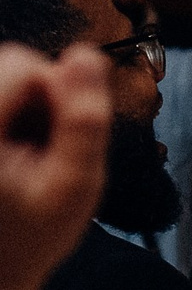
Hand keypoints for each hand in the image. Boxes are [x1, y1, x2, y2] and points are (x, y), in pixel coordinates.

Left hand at [0, 44, 110, 289]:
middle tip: (48, 152)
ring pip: (6, 78)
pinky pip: (5, 98)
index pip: (19, 63)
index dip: (57, 90)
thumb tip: (86, 55)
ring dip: (28, 108)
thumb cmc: (34, 234)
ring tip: (30, 155)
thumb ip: (83, 122)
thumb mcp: (77, 185)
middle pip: (8, 64)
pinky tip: (16, 153)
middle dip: (41, 97)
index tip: (63, 138)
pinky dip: (16, 117)